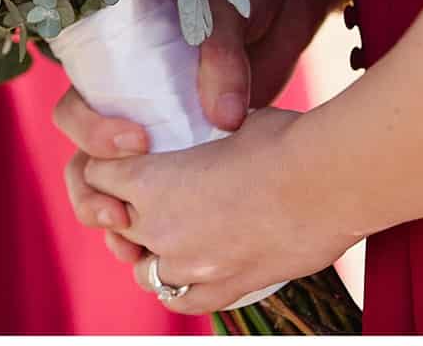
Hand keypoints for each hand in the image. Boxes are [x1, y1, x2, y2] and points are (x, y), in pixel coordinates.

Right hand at [51, 0, 349, 259]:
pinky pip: (166, 192)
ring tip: (132, 240)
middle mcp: (133, 99)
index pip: (77, 106)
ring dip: (113, 214)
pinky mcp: (201, 149)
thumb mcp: (227, 10)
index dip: (91, 130)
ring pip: (115, 184)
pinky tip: (177, 243)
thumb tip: (222, 117)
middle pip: (85, 157)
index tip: (136, 142)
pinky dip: (160, 221)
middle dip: (92, 187)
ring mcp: (166, 128)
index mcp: (120, 63)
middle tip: (124, 209)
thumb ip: (220, 54)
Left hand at [84, 109, 357, 314]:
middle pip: (116, 224)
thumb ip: (202, 135)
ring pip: (143, 271)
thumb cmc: (280, 138)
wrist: (327, 179)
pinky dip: (180, 289)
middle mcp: (157, 226)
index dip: (106, 167)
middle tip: (153, 199)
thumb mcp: (228, 122)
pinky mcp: (225, 287)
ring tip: (173, 238)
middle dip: (127, 211)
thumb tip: (213, 126)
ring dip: (151, 254)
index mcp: (148, 179)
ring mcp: (189, 263)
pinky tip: (190, 275)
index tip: (122, 162)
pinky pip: (183, 300)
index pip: (95, 176)